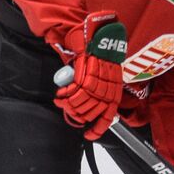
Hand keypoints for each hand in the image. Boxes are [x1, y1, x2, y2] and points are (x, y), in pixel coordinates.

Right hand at [55, 11, 125, 140]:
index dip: (97, 129)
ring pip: (79, 106)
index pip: (107, 118)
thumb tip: (84, 105)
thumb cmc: (97, 56)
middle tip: (66, 107)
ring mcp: (96, 86)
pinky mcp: (85, 78)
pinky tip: (60, 93)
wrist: (96, 38)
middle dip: (74, 114)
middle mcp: (107, 92)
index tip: (88, 135)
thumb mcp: (102, 76)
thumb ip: (94, 92)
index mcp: (113, 93)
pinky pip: (72, 94)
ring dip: (67, 105)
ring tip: (61, 100)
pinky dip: (64, 95)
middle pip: (88, 114)